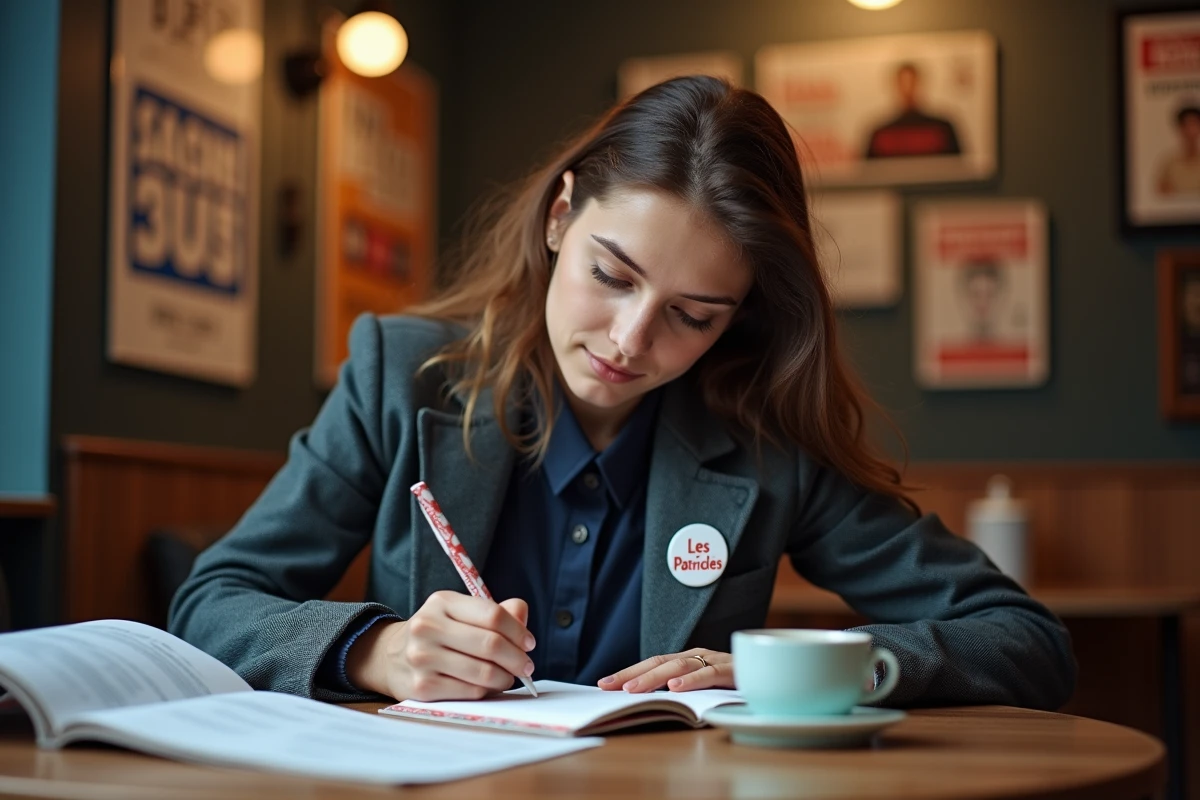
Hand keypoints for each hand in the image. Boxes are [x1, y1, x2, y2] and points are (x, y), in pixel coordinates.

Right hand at [345, 591, 534, 700]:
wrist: (391, 657)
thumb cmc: (438, 633)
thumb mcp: (461, 612)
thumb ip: (496, 612)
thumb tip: (522, 615)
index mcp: (442, 602)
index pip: (493, 615)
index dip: (518, 631)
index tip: (529, 643)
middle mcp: (428, 627)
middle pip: (491, 644)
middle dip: (517, 658)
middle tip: (526, 666)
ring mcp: (422, 658)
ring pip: (483, 672)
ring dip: (505, 678)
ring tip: (508, 677)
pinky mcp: (421, 687)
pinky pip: (470, 692)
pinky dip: (486, 691)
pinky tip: (486, 686)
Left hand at [598, 648, 732, 692]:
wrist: (777, 676)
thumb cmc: (738, 687)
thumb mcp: (704, 691)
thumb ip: (682, 692)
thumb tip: (647, 701)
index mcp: (689, 661)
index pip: (653, 664)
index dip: (628, 672)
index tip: (603, 683)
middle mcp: (699, 657)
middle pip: (660, 662)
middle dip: (633, 674)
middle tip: (610, 685)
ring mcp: (715, 661)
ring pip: (679, 666)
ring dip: (654, 678)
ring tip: (634, 689)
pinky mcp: (733, 670)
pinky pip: (709, 674)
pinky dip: (691, 680)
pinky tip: (675, 687)